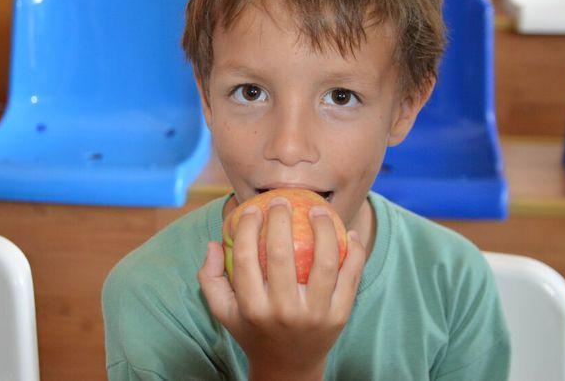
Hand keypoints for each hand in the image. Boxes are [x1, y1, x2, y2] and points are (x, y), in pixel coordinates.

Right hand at [198, 198, 365, 380]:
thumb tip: (214, 242)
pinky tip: (350, 232)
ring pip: (324, 261)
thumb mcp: (224, 312)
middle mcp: (283, 312)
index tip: (252, 210)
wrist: (289, 368)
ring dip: (323, 228)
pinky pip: (351, 276)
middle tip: (281, 200)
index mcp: (252, 308)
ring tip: (317, 210)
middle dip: (280, 218)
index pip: (245, 259)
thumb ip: (210, 278)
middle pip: (281, 255)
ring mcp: (315, 315)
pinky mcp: (340, 316)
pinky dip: (355, 251)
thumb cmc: (253, 330)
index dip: (246, 228)